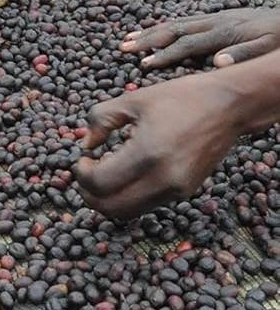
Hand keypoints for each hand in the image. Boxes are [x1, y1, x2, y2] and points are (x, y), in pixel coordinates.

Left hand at [73, 69, 246, 219]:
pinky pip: (147, 205)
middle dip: (89, 194)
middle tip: (84, 173)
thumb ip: (100, 120)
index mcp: (147, 153)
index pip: (100, 183)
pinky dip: (127, 196)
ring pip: (129, 212)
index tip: (81, 159)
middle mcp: (164, 179)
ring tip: (102, 172)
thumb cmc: (178, 98)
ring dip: (107, 198)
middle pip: (112, 207)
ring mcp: (177, 190)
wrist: (227, 107)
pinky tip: (124, 173)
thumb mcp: (131, 100)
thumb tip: (86, 144)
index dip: (81, 174)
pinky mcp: (185, 192)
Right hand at [120, 9, 279, 70]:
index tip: (144, 64)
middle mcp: (213, 22)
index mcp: (223, 32)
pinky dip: (166, 25)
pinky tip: (156, 29)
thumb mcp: (267, 50)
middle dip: (147, 38)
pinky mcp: (217, 17)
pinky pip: (185, 20)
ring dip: (151, 30)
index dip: (164, 54)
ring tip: (130, 37)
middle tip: (124, 46)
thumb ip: (242, 55)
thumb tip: (217, 63)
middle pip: (174, 29)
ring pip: (176, 23)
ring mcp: (214, 18)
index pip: (187, 44)